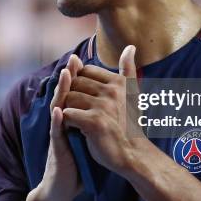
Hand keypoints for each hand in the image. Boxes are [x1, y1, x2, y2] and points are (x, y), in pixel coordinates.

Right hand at [32, 54, 83, 200]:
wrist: (64, 186)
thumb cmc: (77, 161)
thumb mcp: (88, 136)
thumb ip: (95, 120)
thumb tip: (111, 108)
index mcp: (71, 117)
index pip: (73, 92)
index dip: (77, 76)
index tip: (82, 58)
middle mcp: (62, 122)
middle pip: (64, 95)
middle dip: (68, 77)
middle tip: (73, 58)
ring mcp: (58, 134)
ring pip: (57, 108)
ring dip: (61, 91)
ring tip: (66, 74)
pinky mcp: (57, 148)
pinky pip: (56, 132)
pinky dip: (57, 121)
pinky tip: (59, 111)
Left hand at [63, 45, 144, 173]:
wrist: (133, 154)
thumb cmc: (129, 124)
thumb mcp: (131, 93)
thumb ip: (128, 69)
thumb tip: (130, 46)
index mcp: (118, 81)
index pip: (85, 71)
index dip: (80, 84)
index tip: (87, 99)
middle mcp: (112, 91)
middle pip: (74, 83)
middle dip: (72, 96)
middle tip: (79, 111)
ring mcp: (103, 106)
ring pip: (69, 98)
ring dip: (68, 110)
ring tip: (77, 120)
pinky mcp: (94, 122)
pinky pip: (68, 114)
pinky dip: (67, 122)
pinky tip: (76, 129)